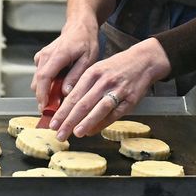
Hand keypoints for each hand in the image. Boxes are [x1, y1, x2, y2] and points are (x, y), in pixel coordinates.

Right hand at [31, 16, 100, 111]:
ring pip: (37, 80)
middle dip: (43, 98)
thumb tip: (66, 93)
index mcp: (58, 55)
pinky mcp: (41, 58)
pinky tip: (57, 87)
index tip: (44, 107)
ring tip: (58, 100)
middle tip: (54, 110)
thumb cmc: (86, 41)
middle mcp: (46, 55)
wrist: (79, 26)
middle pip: (38, 81)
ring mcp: (42, 56)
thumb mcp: (88, 59)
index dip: (42, 94)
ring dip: (44, 92)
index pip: (44, 77)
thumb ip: (76, 76)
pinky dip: (45, 84)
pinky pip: (40, 75)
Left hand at [47, 37, 170, 141]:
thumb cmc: (116, 67)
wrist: (143, 61)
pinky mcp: (129, 100)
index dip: (62, 111)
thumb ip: (84, 86)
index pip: (73, 95)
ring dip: (85, 122)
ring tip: (75, 133)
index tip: (53, 123)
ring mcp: (117, 91)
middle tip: (58, 133)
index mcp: (92, 73)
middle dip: (69, 120)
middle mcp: (103, 81)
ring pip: (98, 109)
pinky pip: (113, 114)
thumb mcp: (97, 69)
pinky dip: (102, 124)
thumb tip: (69, 108)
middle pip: (83, 104)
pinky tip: (92, 131)